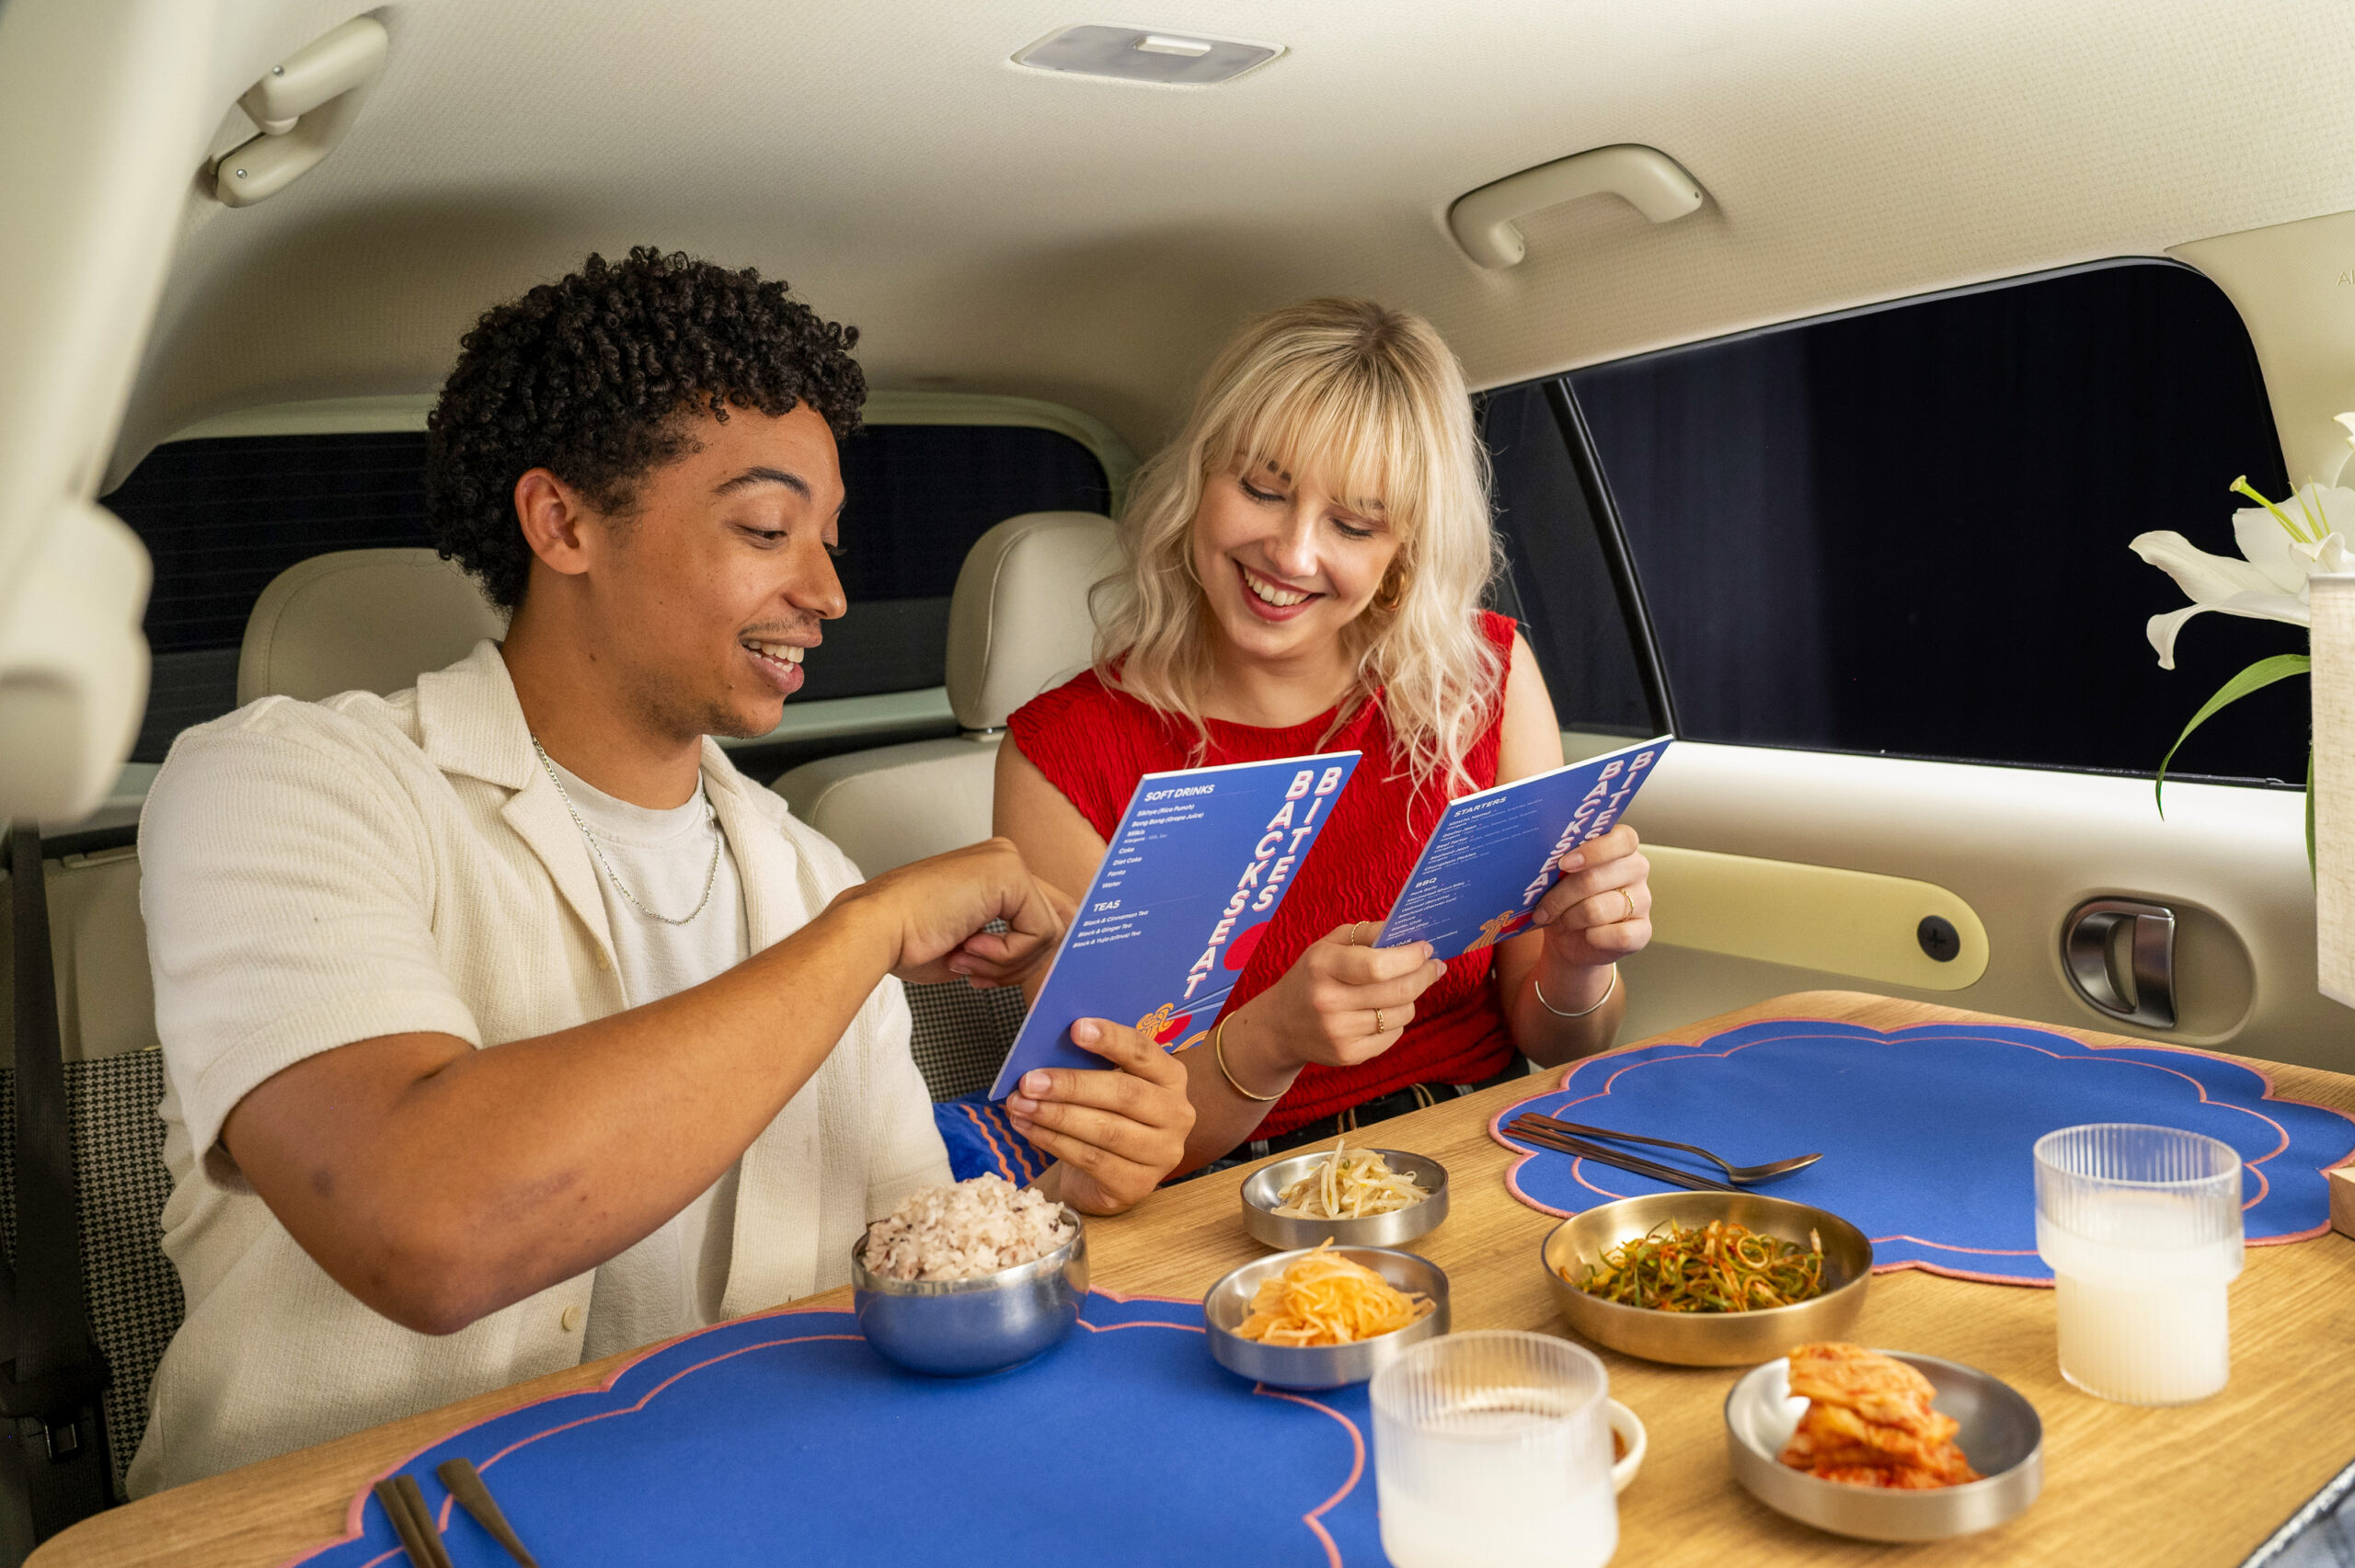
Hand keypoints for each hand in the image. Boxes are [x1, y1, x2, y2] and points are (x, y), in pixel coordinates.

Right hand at [834, 838, 1063, 987]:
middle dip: (1024, 962)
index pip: (1044, 916)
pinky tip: (966, 947)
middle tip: (982, 976)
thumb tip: (1038, 960)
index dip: (1025, 958)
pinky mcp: (1010, 873)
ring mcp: (1009, 862)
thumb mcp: (973, 947)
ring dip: (1007, 962)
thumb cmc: (906, 940)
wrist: (875, 930)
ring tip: (964, 960)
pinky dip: (1005, 955)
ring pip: (1050, 932)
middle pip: (1058, 921)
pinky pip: (1038, 932)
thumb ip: (1008, 945)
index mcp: (994, 872)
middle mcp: (1004, 859)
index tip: (989, 977)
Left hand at [1005, 1018, 1195, 1213]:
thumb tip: (1045, 1043)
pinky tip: (1028, 1128)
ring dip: (1055, 1116)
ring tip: (1020, 1105)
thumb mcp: (1106, 1084)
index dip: (1111, 1039)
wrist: (1107, 1176)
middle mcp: (1176, 1115)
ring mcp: (1161, 1154)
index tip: (1075, 1028)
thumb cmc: (1105, 1116)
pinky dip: (1053, 1142)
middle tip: (1029, 1081)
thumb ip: (1090, 1063)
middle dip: (1071, 1085)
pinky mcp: (1137, 1185)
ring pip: (1105, 1130)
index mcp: (1171, 1078)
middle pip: (1124, 1094)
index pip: (1144, 1052)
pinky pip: (1091, 1159)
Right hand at [1228, 922, 1446, 1075]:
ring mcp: (1338, 1032)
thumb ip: (1367, 933)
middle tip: (1433, 967)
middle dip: (1424, 975)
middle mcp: (1328, 1001)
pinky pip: (1394, 1035)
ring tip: (1399, 990)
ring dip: (1410, 999)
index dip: (1410, 957)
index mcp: (1322, 965)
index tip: (1426, 949)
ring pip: (1403, 1014)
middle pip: (1398, 991)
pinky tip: (1383, 1011)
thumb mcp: (1328, 944)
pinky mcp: (1348, 1054)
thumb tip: (1409, 934)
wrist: (1280, 1025)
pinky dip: (1397, 1021)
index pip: (1378, 965)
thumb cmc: (1312, 976)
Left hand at [1528, 824, 1651, 975]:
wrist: (1571, 938)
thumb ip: (1559, 861)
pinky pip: (1619, 935)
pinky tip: (1586, 935)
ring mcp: (1643, 900)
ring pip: (1598, 910)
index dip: (1593, 851)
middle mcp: (1636, 869)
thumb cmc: (1565, 897)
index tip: (1563, 863)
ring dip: (1570, 918)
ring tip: (1560, 919)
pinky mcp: (1643, 930)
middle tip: (1543, 907)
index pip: (1622, 839)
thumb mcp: (1558, 875)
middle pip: (1595, 878)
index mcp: (1619, 846)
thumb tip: (1541, 858)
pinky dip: (1594, 937)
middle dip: (1560, 896)